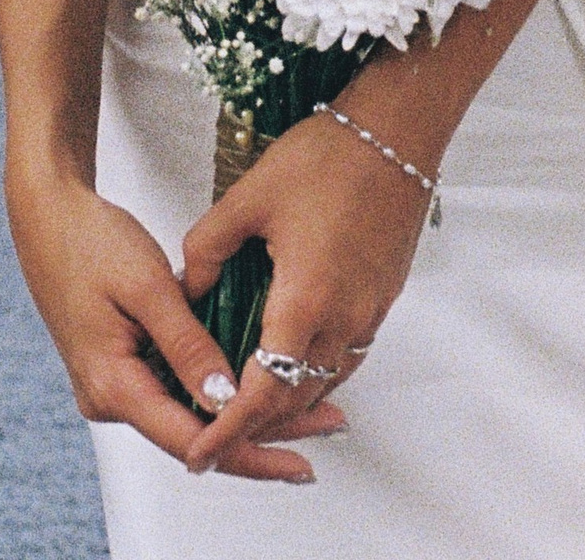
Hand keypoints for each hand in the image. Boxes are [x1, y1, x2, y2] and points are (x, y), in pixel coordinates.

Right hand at [6, 166, 343, 483]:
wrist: (49, 218)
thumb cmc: (90, 242)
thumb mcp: (147, 286)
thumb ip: (186, 343)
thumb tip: (225, 396)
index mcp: (112, 386)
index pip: (190, 440)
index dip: (248, 450)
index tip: (298, 456)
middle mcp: (111, 398)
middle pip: (195, 435)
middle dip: (259, 435)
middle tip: (325, 429)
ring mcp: (116, 384)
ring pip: (189, 413)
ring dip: (243, 411)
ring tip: (308, 406)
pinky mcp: (124, 366)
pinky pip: (176, 389)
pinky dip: (218, 388)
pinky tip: (259, 379)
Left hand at [181, 104, 434, 472]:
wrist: (398, 128)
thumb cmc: (326, 156)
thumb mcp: (247, 197)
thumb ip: (206, 250)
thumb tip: (186, 289)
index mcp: (305, 301)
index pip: (262, 393)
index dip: (227, 431)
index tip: (198, 455)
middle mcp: (343, 317)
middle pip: (295, 399)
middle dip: (252, 427)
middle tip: (212, 436)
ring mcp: (370, 309)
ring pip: (324, 380)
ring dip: (286, 400)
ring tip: (245, 404)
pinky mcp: (384, 294)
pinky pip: (346, 353)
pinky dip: (315, 370)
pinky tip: (291, 355)